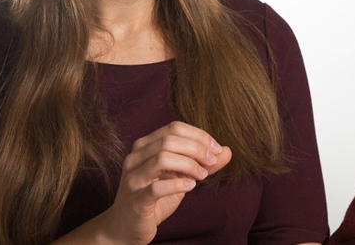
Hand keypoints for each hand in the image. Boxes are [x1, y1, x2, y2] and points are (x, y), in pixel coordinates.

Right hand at [82, 121, 231, 244]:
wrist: (127, 226)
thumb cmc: (154, 198)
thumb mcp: (180, 177)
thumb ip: (202, 164)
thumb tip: (227, 151)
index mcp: (145, 146)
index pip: (174, 128)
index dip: (199, 136)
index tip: (216, 150)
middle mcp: (135, 157)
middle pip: (169, 139)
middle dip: (197, 148)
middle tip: (212, 161)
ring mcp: (133, 178)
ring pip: (162, 158)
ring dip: (189, 164)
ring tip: (202, 176)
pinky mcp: (136, 199)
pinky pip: (156, 188)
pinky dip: (178, 184)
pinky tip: (190, 186)